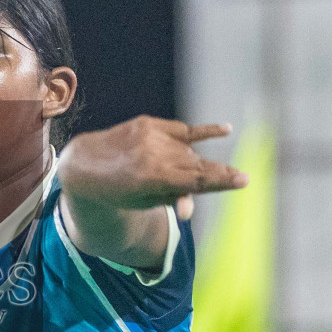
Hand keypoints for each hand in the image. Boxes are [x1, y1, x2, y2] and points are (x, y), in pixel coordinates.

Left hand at [62, 116, 246, 219]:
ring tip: (206, 170)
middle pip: (197, 164)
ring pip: (189, 150)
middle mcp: (153, 155)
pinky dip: (203, 131)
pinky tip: (226, 130)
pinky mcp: (149, 123)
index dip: (222, 180)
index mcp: (152, 179)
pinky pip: (182, 128)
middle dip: (219, 172)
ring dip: (198, 162)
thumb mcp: (143, 202)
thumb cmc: (119, 191)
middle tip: (242, 177)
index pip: (196, 179)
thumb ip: (171, 198)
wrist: (87, 164)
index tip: (244, 180)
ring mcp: (151, 136)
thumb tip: (190, 208)